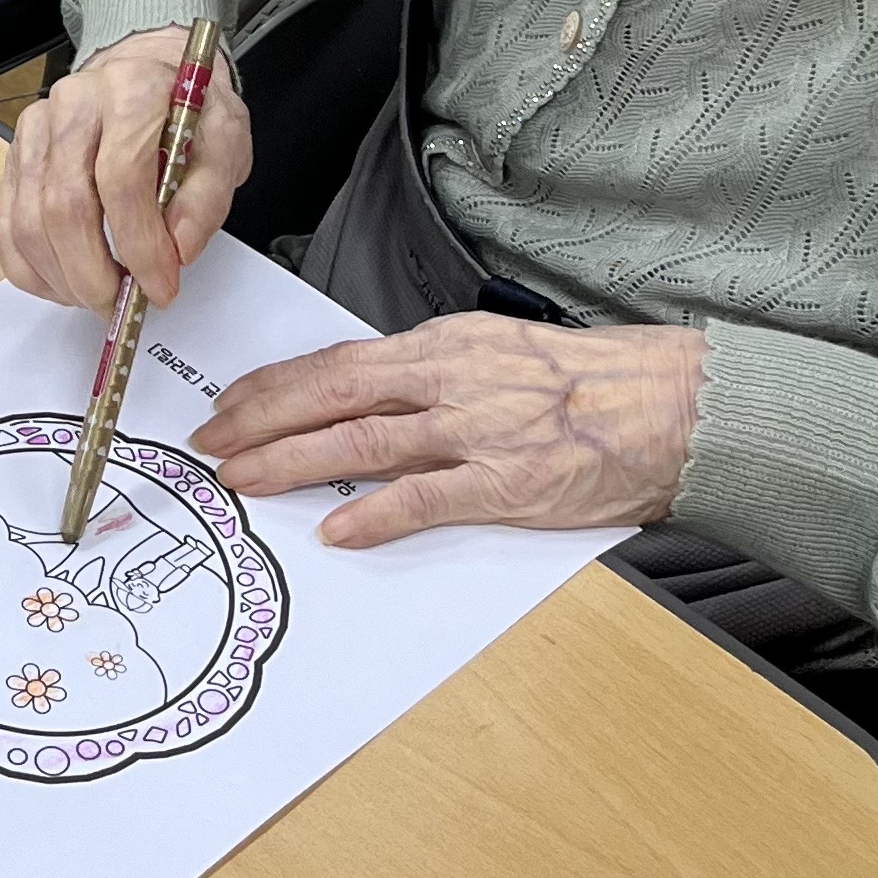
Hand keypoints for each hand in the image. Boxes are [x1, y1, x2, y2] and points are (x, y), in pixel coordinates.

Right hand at [0, 26, 251, 315]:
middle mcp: (72, 103)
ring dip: (63, 277)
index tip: (160, 287)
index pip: (120, 176)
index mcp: (129, 90)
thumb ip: (206, 196)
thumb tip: (178, 250)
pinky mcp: (15, 155)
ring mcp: (35, 129)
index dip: (139, 243)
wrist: (146, 72)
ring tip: (98, 296)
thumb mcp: (224, 141)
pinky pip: (6, 226)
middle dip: (94, 272)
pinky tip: (64, 283)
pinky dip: (31, 269)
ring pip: (29, 221)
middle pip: (65, 204)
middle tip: (122, 304)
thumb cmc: (186, 110)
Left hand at [193, 314, 705, 544]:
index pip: (334, 363)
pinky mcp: (508, 483)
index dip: (273, 385)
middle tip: (211, 444)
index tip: (228, 404)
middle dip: (261, 419)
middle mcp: (446, 382)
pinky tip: (335, 530)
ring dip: (293, 461)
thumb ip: (428, 375)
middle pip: (330, 395)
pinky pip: (427, 498)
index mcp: (439, 347)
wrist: (665, 403)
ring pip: (361, 443)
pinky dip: (375, 515)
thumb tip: (363, 394)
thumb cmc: (582, 379)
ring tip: (244, 479)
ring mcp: (474, 432)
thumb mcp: (491, 352)